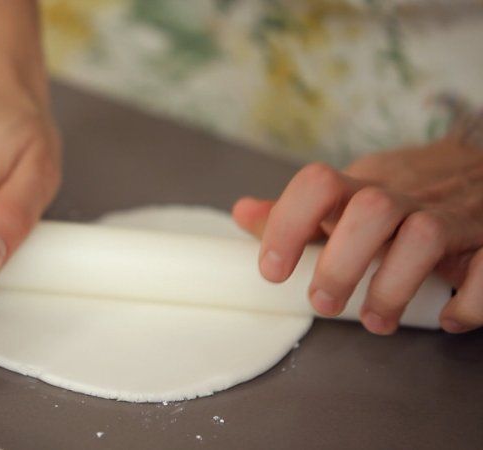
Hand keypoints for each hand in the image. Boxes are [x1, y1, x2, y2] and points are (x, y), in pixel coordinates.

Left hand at [232, 136, 482, 334]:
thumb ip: (297, 211)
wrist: (479, 167)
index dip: (289, 224)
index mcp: (362, 185)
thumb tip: (243, 214)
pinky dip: (469, 301)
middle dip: (341, 264)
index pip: (318, 183)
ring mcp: (452, 215)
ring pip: (425, 236)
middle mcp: (405, 196)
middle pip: (371, 210)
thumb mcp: (348, 195)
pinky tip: (447, 318)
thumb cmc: (403, 192)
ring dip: (394, 287)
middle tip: (323, 303)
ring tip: (376, 321)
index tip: (274, 271)